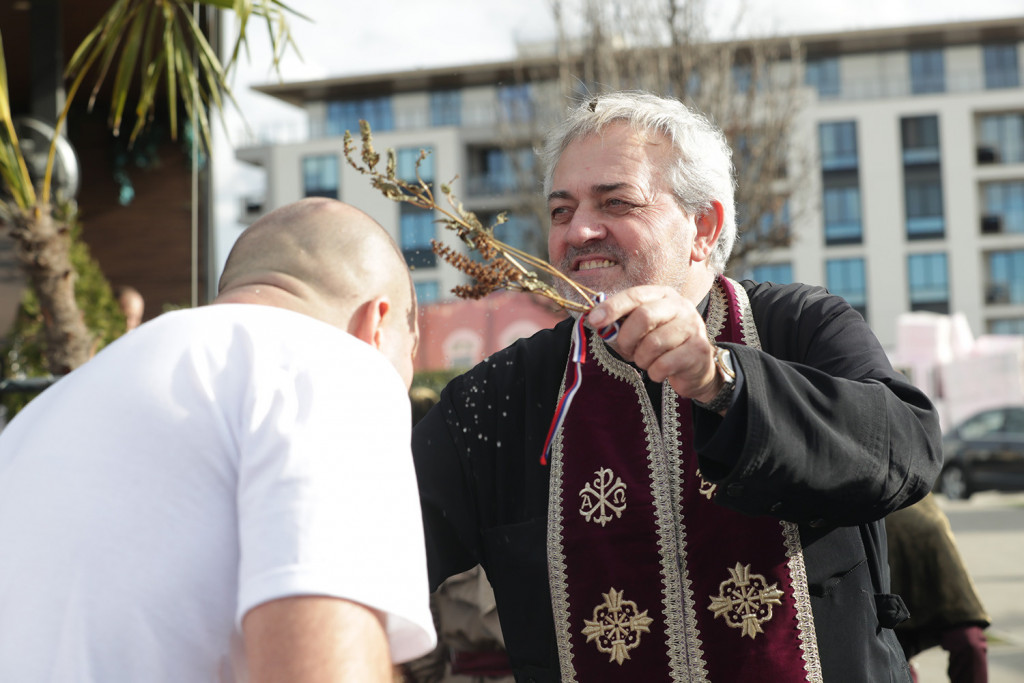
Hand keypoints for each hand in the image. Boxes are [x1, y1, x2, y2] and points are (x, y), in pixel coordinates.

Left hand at [587, 286, 721, 402]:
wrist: (695, 368)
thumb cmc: (661, 346)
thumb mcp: (640, 331)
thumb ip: (620, 325)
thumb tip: (595, 322)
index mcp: (662, 295)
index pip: (635, 295)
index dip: (613, 307)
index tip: (594, 320)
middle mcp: (680, 306)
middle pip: (644, 316)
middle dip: (627, 338)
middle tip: (625, 350)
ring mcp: (692, 326)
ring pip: (653, 343)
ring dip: (641, 359)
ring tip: (646, 361)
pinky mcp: (699, 349)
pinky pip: (664, 364)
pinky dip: (655, 373)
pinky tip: (660, 371)